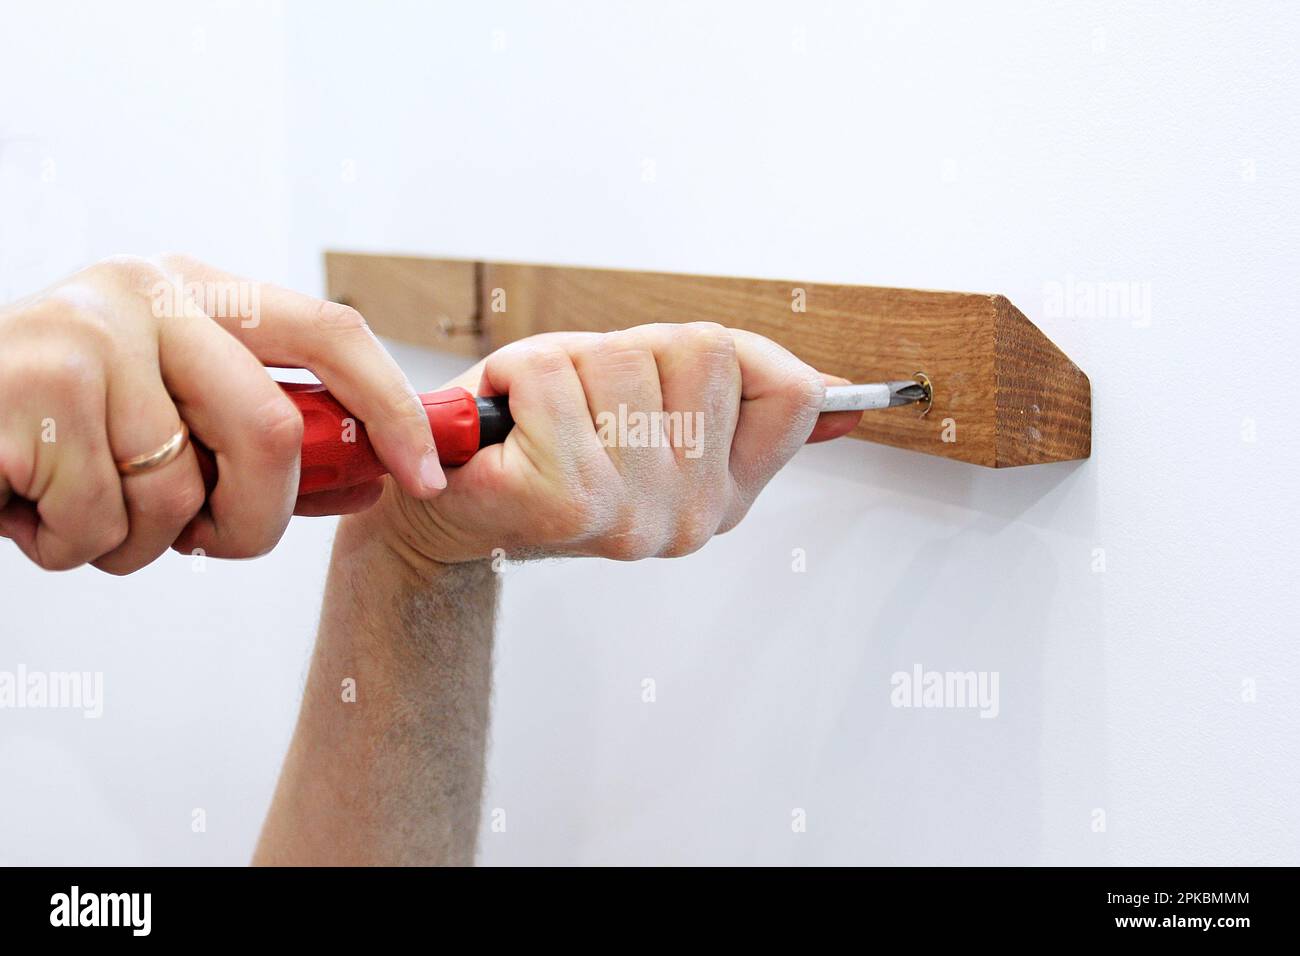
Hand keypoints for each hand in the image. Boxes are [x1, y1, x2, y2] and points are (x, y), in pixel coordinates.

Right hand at [0, 254, 444, 573]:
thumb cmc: (49, 424)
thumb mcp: (162, 404)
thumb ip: (249, 431)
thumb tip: (366, 477)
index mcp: (196, 291)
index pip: (331, 332)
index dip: (392, 408)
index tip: (424, 474)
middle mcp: (148, 294)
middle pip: (271, 433)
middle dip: (254, 521)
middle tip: (212, 543)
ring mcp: (88, 334)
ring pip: (178, 493)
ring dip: (137, 542)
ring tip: (79, 507)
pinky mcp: (32, 390)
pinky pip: (101, 522)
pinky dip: (70, 548)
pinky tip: (27, 505)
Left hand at [370, 322, 860, 565]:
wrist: (448, 504)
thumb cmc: (545, 441)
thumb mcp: (657, 408)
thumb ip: (746, 397)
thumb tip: (847, 401)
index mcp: (725, 496)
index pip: (787, 387)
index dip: (724, 360)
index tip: (664, 384)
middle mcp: (692, 517)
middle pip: (700, 349)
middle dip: (628, 352)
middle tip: (583, 403)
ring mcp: (633, 515)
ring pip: (623, 355)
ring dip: (567, 363)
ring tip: (542, 415)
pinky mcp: (563, 501)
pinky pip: (552, 373)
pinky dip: (516, 375)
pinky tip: (508, 425)